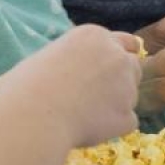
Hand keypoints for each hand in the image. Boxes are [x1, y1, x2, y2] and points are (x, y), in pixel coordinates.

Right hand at [3, 24, 140, 147]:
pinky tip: (89, 128)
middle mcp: (117, 55)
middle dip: (122, 79)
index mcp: (96, 36)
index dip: (119, 56)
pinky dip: (114, 127)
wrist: (35, 114)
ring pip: (131, 95)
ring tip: (85, 113)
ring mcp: (127, 85)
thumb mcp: (55, 54)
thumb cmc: (31, 82)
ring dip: (117, 103)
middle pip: (134, 66)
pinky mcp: (127, 114)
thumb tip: (89, 69)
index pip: (126, 41)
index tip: (109, 70)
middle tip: (97, 95)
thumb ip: (80, 56)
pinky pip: (127, 121)